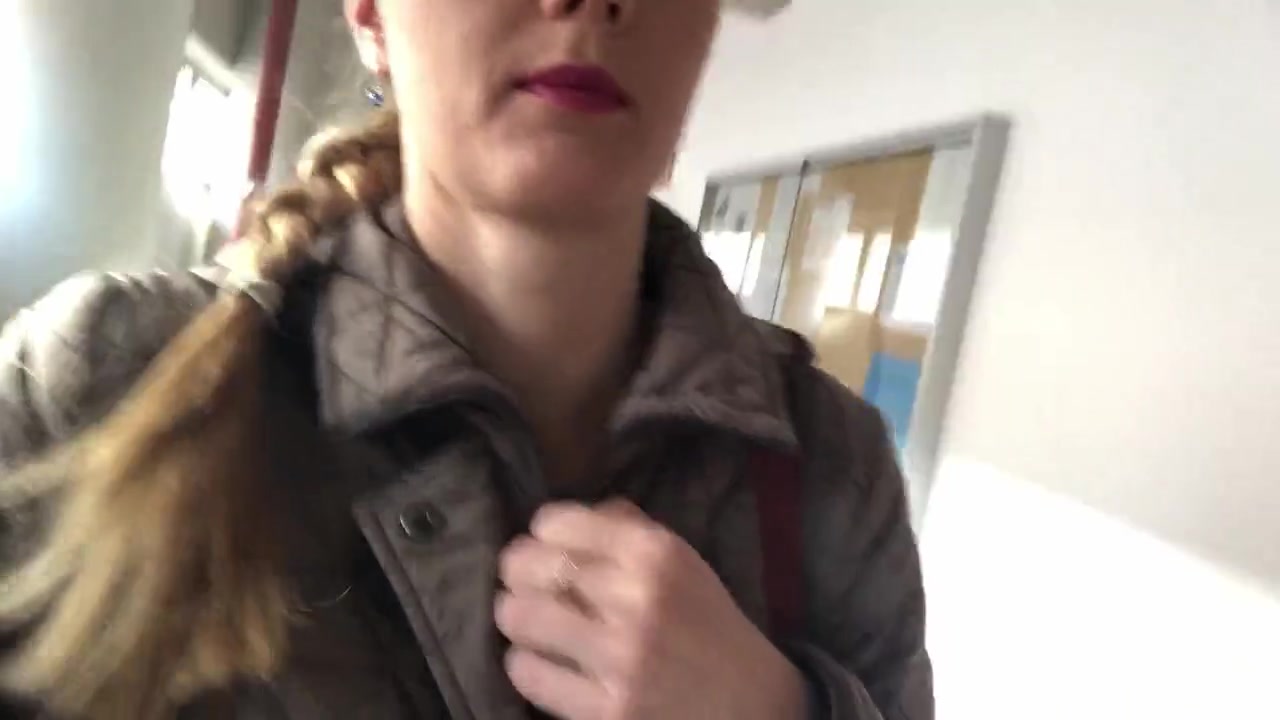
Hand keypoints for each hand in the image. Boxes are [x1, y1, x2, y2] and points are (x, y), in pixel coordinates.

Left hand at [495, 500, 807, 719]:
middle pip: (528, 566)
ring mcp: (620, 657)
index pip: (557, 524)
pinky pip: (529, 674)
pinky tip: (545, 664)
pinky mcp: (607, 709)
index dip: (539, 538)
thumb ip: (627, 532)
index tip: (542, 551)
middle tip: (523, 588)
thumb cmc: (709, 629)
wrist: (752, 706)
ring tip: (532, 626)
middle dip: (517, 576)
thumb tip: (559, 520)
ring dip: (518, 620)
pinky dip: (527, 666)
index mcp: (657, 553)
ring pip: (520, 618)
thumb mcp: (683, 565)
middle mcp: (637, 598)